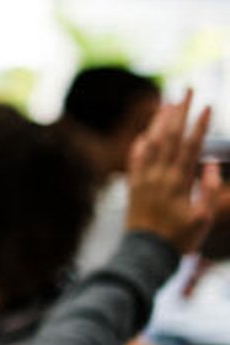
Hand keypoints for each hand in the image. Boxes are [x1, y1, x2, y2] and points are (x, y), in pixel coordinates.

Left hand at [124, 91, 219, 252]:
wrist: (145, 254)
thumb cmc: (180, 239)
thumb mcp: (204, 219)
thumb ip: (210, 192)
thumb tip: (211, 165)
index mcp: (179, 183)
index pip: (191, 146)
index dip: (200, 125)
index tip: (208, 106)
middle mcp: (159, 176)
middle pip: (171, 137)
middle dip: (180, 112)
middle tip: (188, 90)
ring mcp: (143, 180)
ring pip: (152, 143)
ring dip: (160, 121)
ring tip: (168, 102)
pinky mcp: (132, 186)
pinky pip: (135, 160)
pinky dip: (140, 144)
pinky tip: (144, 133)